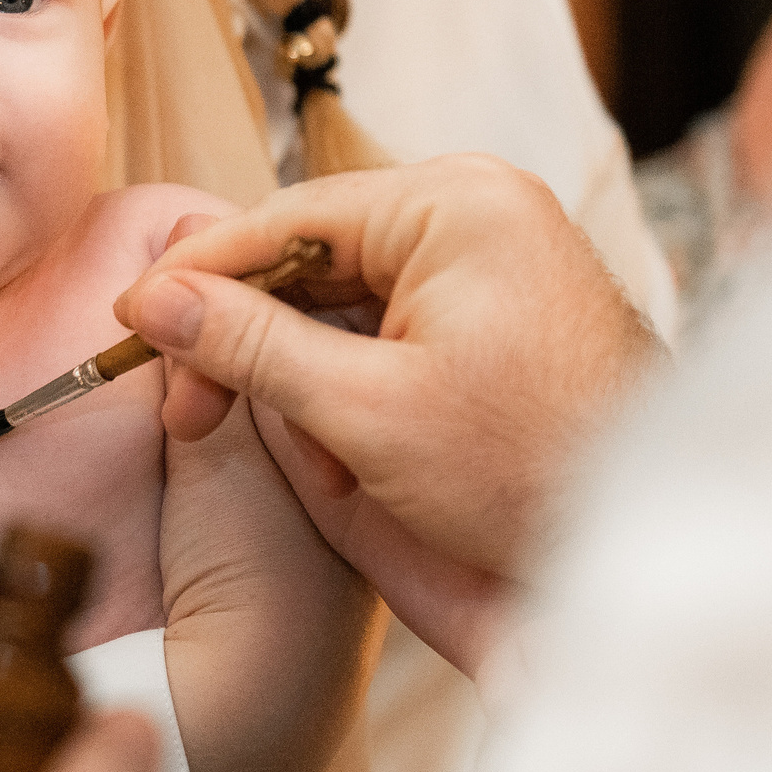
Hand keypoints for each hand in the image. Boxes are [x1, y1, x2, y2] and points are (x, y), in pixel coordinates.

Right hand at [116, 161, 664, 637]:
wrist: (641, 565)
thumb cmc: (534, 478)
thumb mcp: (365, 413)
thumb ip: (250, 346)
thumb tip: (155, 298)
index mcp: (454, 205)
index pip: (286, 218)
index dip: (198, 275)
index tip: (130, 323)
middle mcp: (472, 220)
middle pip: (306, 263)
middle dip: (250, 347)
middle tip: (187, 412)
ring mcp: (485, 273)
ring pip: (336, 312)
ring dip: (304, 390)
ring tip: (326, 472)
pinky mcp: (487, 332)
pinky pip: (381, 345)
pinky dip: (350, 407)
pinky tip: (356, 471)